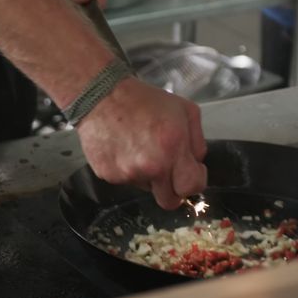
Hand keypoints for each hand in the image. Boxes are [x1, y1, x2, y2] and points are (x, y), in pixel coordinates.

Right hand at [76, 78, 207, 209]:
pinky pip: (125, 180)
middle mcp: (149, 166)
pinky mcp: (108, 175)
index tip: (192, 172)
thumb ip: (197, 142)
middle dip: (172, 190)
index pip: (191, 188)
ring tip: (138, 146)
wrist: (101, 96)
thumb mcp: (185, 110)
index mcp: (172, 149)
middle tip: (168, 171)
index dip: (195, 182)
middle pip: (168, 201)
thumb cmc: (142, 100)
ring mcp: (127, 173)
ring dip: (147, 174)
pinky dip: (127, 168)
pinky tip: (123, 148)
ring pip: (146, 187)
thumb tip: (195, 164)